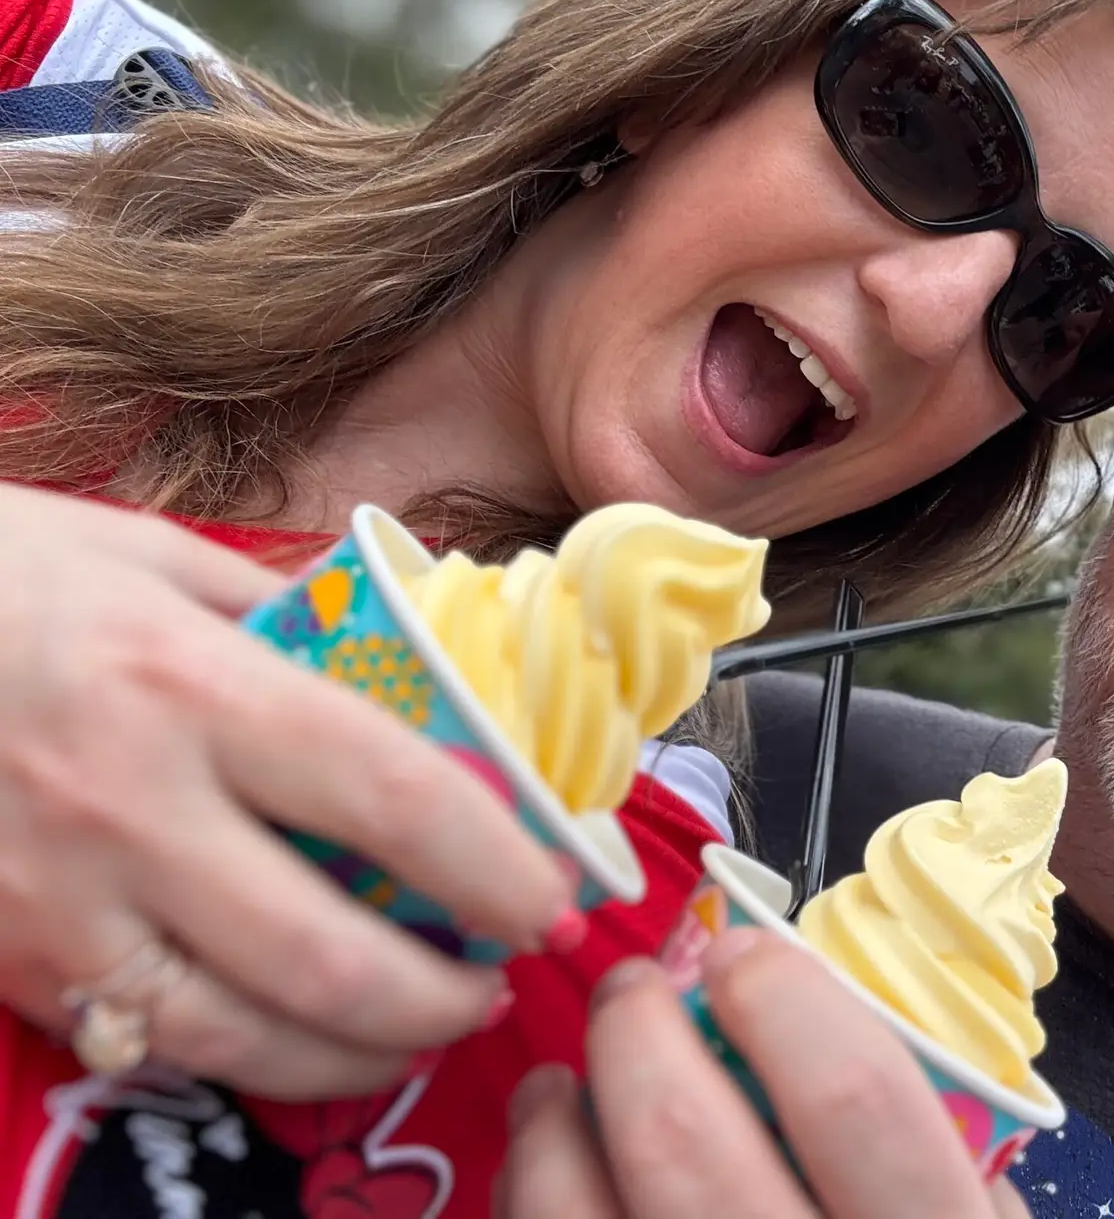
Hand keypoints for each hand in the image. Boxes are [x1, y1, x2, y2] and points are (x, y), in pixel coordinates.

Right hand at [0, 484, 575, 1097]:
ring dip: (363, 1051)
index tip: (557, 896)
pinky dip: (255, 1056)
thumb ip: (289, 616)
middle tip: (505, 977)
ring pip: (244, 1034)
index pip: (390, 796)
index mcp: (188, 686)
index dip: (497, 864)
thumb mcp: (151, 558)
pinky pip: (154, 1044)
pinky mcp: (14, 965)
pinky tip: (305, 1032)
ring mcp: (60, 904)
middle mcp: (128, 809)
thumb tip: (412, 658)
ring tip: (426, 1021)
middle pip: (329, 953)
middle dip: (446, 993)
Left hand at [499, 928, 1031, 1218]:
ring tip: (563, 1085)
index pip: (852, 1096)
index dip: (782, 1000)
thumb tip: (818, 1032)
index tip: (743, 956)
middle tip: (635, 995)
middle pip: (681, 1135)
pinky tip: (544, 1184)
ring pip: (574, 1212)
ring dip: (552, 1121)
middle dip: (637, 1029)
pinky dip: (528, 1209)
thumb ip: (938, 1166)